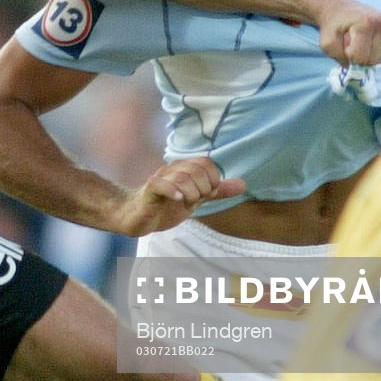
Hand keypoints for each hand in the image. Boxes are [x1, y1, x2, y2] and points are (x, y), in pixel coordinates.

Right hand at [112, 158, 245, 236]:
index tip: (208, 194)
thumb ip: (217, 192)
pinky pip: (160, 184)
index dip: (214, 179)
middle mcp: (172, 170)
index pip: (206, 163)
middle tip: (196, 201)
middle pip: (196, 170)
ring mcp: (160, 179)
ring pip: (182, 177)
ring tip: (186, 204)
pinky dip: (173, 191)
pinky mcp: (148, 191)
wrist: (136, 217)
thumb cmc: (165, 206)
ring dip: (191, 194)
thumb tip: (243, 185)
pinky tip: (178, 200)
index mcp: (184, 169)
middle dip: (203, 189)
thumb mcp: (196, 199)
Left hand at [310, 0, 380, 66]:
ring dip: (367, 54)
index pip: (359, 57)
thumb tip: (352, 69)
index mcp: (366, 23)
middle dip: (359, 56)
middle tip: (352, 41)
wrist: (341, 9)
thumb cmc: (334, 26)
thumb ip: (337, 56)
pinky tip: (368, 39)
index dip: (348, 54)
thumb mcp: (327, 42)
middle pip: (372, 60)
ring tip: (360, 40)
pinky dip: (375, 51)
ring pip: (380, 59)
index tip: (345, 42)